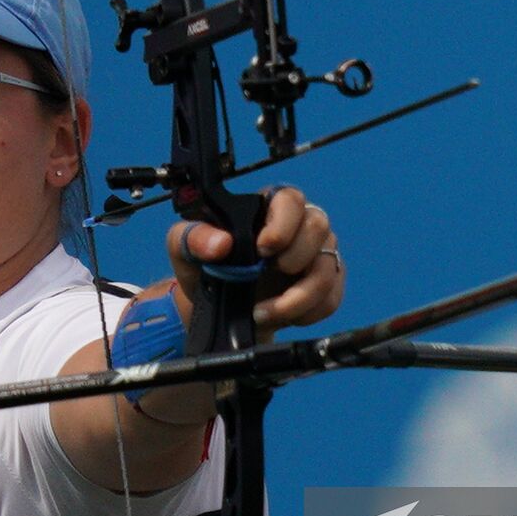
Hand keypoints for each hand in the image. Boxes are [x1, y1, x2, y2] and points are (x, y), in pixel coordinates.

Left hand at [166, 186, 343, 339]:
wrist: (216, 311)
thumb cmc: (205, 269)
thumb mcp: (185, 249)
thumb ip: (193, 238)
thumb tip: (221, 243)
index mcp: (267, 207)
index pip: (290, 199)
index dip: (283, 223)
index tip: (262, 248)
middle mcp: (299, 226)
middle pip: (319, 227)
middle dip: (296, 256)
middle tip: (268, 273)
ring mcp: (316, 255)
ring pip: (328, 268)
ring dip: (298, 297)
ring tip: (263, 312)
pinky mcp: (325, 285)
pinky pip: (331, 298)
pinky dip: (307, 313)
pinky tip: (280, 316)